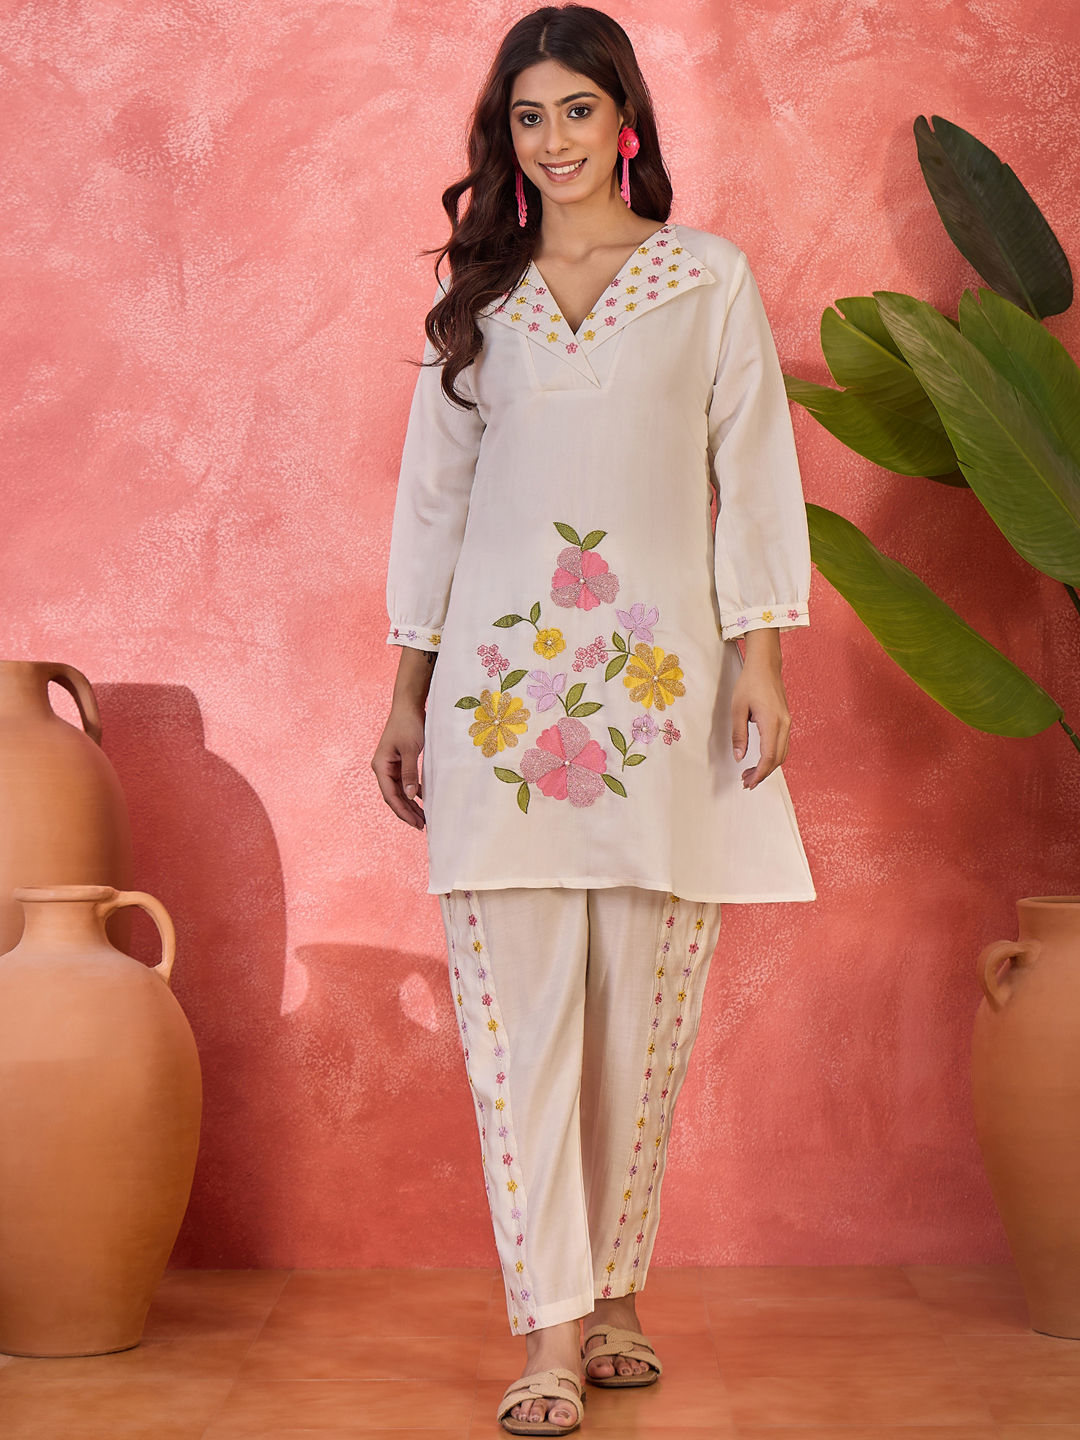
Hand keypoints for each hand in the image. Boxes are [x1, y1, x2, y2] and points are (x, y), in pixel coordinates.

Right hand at [372, 703, 426, 828]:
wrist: (408, 706)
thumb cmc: (408, 724)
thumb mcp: (410, 749)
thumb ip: (409, 773)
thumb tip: (410, 796)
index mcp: (381, 766)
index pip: (390, 796)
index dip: (403, 811)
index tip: (416, 823)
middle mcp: (382, 768)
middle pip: (394, 796)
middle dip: (407, 812)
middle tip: (422, 826)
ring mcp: (390, 766)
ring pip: (399, 791)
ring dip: (410, 804)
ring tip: (423, 818)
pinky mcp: (398, 762)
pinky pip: (404, 782)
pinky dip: (413, 792)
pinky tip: (423, 800)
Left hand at [731, 639, 790, 789]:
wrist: (765, 665)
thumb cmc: (750, 683)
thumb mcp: (737, 709)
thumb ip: (739, 735)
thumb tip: (739, 756)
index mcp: (772, 722)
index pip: (768, 757)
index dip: (759, 773)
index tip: (748, 782)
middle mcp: (784, 724)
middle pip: (777, 759)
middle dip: (763, 774)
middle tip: (746, 782)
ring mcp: (787, 722)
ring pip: (781, 753)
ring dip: (768, 766)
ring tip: (750, 773)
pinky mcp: (785, 720)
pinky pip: (782, 744)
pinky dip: (772, 756)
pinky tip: (760, 759)